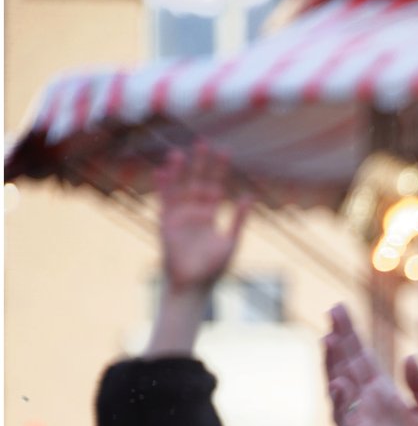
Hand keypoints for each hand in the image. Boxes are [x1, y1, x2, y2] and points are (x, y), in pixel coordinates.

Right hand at [155, 142, 249, 293]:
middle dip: (200, 164)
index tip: (224, 152)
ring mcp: (180, 216)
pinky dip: (162, 188)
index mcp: (212, 215)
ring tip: (179, 153)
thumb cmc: (213, 267)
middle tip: (203, 143)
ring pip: (179, 188)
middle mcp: (195, 211)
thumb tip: (249, 197)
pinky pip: (164, 202)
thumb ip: (238, 219)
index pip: (216, 186)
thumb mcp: (230, 241)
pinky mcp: (166, 223)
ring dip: (178, 172)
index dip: (219, 170)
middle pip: (197, 182)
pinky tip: (161, 173)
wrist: (193, 283)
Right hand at [325, 304, 417, 425]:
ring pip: (339, 389)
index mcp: (384, 393)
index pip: (363, 357)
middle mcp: (367, 404)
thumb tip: (411, 356)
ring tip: (328, 340)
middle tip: (331, 311)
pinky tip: (337, 384)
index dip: (352, 334)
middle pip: (347, 366)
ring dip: (332, 366)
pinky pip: (346, 422)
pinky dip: (340, 403)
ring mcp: (361, 423)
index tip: (341, 307)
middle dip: (339, 340)